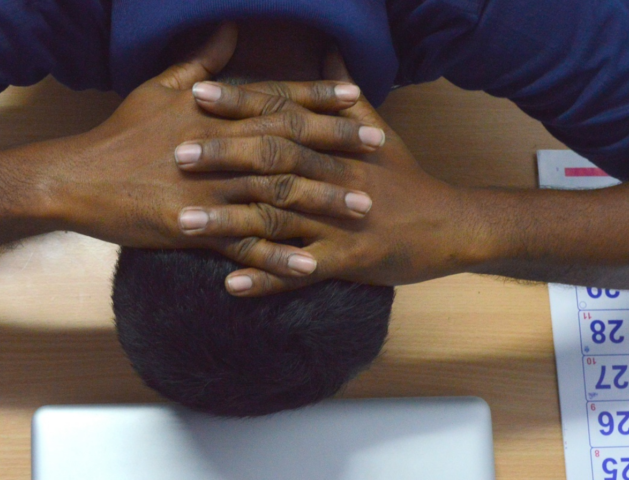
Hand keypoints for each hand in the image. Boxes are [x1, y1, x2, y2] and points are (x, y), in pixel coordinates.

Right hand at [40, 23, 388, 278]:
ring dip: (321, 204)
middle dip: (336, 147)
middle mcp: (217, 147)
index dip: (319, 101)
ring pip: (275, 195)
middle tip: (379, 153)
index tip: (359, 100)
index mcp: (213, 113)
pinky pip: (244, 246)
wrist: (74, 178)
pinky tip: (311, 267)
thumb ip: (200, 61)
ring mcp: (207, 190)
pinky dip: (278, 258)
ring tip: (362, 211)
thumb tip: (227, 30)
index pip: (276, 101)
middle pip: (288, 145)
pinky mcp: (191, 229)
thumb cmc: (119, 132)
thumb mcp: (158, 86)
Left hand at [177, 52, 487, 294]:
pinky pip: (299, 272)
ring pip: (276, 218)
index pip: (281, 116)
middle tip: (176, 156)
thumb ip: (342, 95)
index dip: (240, 103)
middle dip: (222, 158)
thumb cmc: (406, 178)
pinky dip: (265, 278)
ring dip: (228, 221)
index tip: (197, 95)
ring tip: (183, 222)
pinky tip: (229, 284)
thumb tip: (328, 47)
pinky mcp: (348, 261)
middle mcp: (333, 178)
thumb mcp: (378, 130)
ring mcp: (339, 221)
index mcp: (335, 145)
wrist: (451, 226)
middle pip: (272, 162)